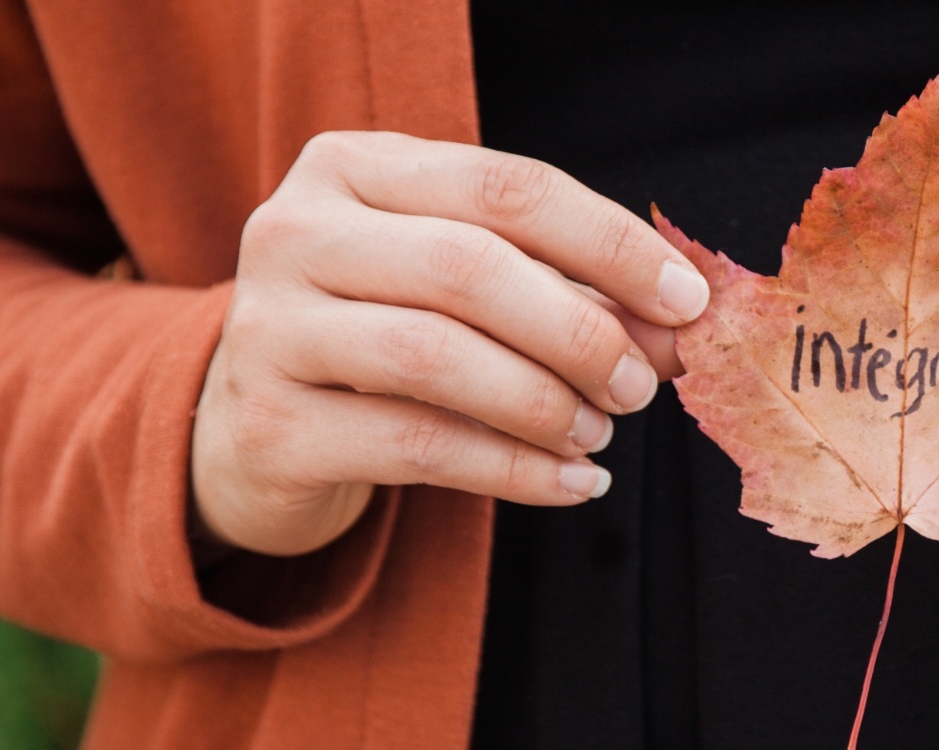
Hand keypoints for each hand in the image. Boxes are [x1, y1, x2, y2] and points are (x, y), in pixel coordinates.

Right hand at [191, 131, 702, 555]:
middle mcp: (295, 232)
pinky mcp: (271, 426)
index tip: (686, 298)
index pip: (504, 187)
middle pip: (468, 267)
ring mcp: (268, 329)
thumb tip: (676, 325)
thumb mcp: (462, 290)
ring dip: (543, 402)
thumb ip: (562, 290)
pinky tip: (572, 483)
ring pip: (435, 357)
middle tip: (640, 384)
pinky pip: (415, 446)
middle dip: (578, 329)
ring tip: (600, 432)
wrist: (252, 426)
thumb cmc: (382, 334)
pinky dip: (513, 470)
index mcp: (351, 167)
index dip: (608, 243)